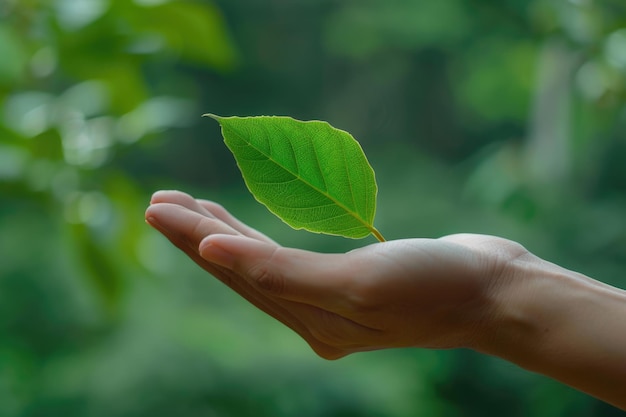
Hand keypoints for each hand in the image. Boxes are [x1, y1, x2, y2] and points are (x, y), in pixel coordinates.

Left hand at [144, 190, 527, 358]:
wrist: (494, 291)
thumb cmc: (434, 286)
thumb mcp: (358, 283)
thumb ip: (284, 272)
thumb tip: (215, 252)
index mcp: (313, 321)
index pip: (241, 274)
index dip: (197, 240)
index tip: (160, 208)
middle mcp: (314, 316)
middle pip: (242, 271)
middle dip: (199, 236)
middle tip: (161, 201)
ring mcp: (331, 300)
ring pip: (262, 265)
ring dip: (225, 234)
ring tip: (190, 205)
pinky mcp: (347, 281)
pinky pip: (291, 256)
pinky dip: (262, 238)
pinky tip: (245, 224)